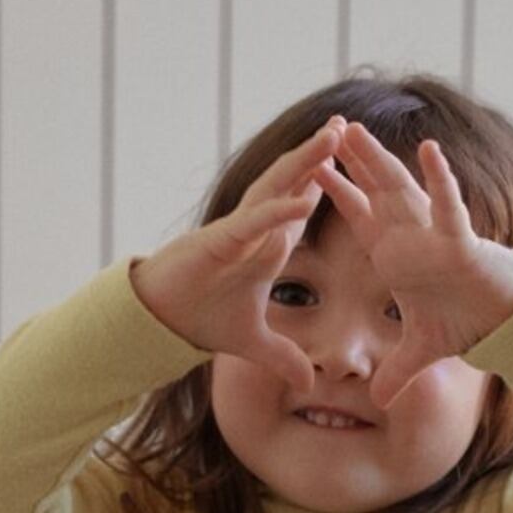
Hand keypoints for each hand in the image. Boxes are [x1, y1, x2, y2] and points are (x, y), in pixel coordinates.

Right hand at [129, 115, 349, 391]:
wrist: (160, 321)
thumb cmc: (200, 319)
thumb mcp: (253, 344)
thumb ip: (282, 358)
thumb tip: (307, 384)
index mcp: (266, 246)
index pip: (301, 207)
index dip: (324, 185)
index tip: (352, 165)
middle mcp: (255, 230)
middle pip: (293, 185)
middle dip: (319, 157)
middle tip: (345, 128)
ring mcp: (238, 231)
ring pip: (276, 188)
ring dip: (305, 163)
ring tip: (332, 137)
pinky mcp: (220, 242)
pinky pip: (255, 222)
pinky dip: (279, 210)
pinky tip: (305, 196)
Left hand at [312, 124, 512, 408]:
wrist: (503, 322)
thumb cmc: (464, 322)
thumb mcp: (420, 354)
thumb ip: (396, 373)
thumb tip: (379, 402)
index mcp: (397, 253)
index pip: (360, 217)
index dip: (336, 195)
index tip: (309, 172)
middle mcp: (413, 236)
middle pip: (375, 192)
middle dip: (351, 163)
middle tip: (325, 131)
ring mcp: (435, 234)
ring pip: (404, 188)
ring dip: (380, 160)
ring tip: (356, 130)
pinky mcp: (462, 241)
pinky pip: (449, 207)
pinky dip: (440, 180)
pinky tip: (429, 150)